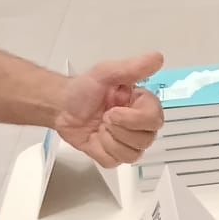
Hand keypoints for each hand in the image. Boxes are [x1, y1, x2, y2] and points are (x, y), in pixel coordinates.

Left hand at [54, 52, 166, 166]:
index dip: (134, 119)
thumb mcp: (106, 73)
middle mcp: (139, 125)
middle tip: (104, 117)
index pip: (155, 120)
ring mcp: (127, 142)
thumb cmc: (83, 89)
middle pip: (146, 139)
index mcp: (142, 104)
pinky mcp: (113, 156)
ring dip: (109, 139)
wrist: (61, 107)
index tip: (113, 110)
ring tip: (100, 126)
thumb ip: (133, 67)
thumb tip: (157, 58)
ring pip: (132, 154)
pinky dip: (100, 150)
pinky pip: (115, 161)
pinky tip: (95, 138)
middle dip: (119, 129)